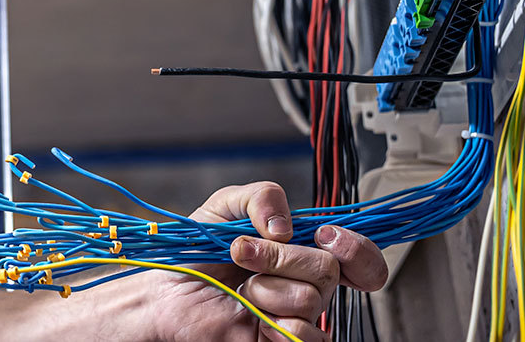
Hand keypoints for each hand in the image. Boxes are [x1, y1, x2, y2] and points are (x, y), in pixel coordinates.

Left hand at [139, 182, 388, 341]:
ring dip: (266, 287)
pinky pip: (304, 334)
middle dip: (280, 257)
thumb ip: (262, 196)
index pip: (359, 257)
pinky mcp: (285, 341)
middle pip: (330, 268)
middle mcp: (307, 283)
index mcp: (303, 251)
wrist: (166, 290)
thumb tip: (287, 227)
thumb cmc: (196, 251)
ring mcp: (297, 315)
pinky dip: (273, 320)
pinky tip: (253, 315)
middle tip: (243, 254)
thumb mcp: (227, 205)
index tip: (325, 236)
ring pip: (311, 298)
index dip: (357, 249)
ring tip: (242, 290)